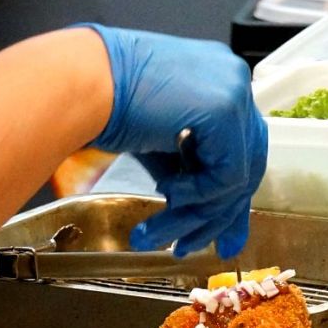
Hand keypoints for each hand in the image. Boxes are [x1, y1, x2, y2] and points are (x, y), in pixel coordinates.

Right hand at [82, 25, 266, 257]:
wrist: (81, 84)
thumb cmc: (104, 107)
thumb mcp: (161, 146)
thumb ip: (191, 172)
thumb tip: (210, 220)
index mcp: (219, 80)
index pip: (242, 147)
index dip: (228, 194)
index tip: (217, 235)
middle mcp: (234, 80)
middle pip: (246, 164)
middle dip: (219, 214)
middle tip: (194, 247)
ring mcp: (234, 92)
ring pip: (237, 177)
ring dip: (195, 213)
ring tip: (156, 231)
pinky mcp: (225, 110)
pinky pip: (228, 176)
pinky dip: (197, 194)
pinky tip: (166, 189)